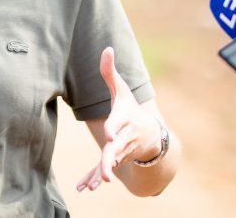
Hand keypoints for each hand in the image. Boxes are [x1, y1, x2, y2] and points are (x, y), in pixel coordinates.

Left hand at [76, 47, 161, 190]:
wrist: (151, 137)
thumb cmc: (131, 109)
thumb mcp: (121, 91)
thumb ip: (110, 72)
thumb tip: (106, 48)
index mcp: (124, 119)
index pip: (118, 123)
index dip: (114, 128)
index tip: (110, 134)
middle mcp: (124, 138)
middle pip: (116, 149)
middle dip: (111, 159)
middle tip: (106, 171)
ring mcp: (120, 152)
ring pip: (111, 163)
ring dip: (102, 173)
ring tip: (96, 184)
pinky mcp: (115, 161)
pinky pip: (103, 170)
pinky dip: (93, 179)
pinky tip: (84, 188)